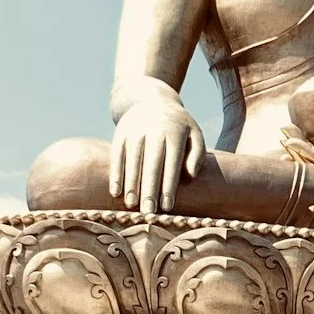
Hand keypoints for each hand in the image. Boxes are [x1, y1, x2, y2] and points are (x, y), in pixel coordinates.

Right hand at [109, 90, 203, 213]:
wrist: (151, 99)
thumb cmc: (178, 126)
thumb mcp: (194, 134)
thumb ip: (198, 154)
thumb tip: (191, 176)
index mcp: (174, 133)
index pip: (172, 164)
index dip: (169, 186)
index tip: (167, 207)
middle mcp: (154, 131)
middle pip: (151, 165)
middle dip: (149, 190)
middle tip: (148, 213)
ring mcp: (135, 131)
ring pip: (132, 161)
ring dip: (131, 185)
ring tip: (132, 205)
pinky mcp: (120, 133)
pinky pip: (117, 156)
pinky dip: (116, 174)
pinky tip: (116, 192)